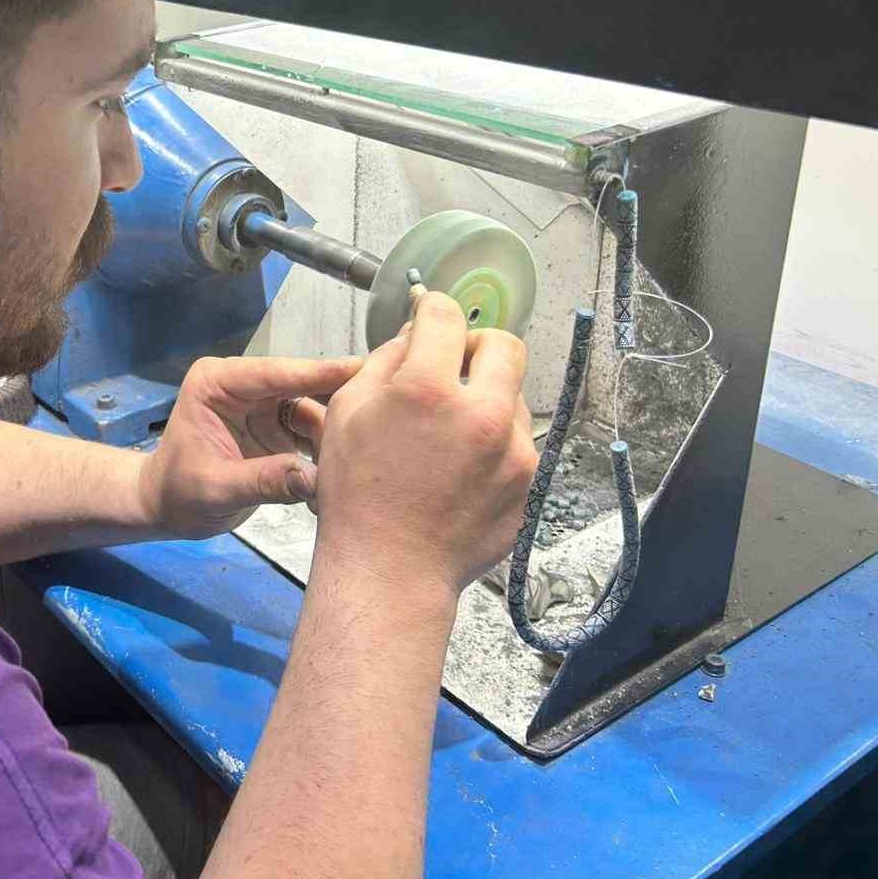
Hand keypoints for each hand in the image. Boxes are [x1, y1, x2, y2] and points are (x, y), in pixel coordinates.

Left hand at [138, 355, 363, 540]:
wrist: (166, 509)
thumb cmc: (177, 493)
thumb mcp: (216, 488)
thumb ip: (263, 480)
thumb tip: (314, 480)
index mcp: (218, 382)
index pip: (276, 373)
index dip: (319, 373)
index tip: (362, 368)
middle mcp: (244, 386)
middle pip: (302, 386)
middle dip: (338, 401)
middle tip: (384, 411)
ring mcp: (262, 406)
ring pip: (312, 410)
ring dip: (334, 435)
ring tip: (360, 459)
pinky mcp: (275, 428)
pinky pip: (310, 432)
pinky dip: (326, 452)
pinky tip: (343, 473)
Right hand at [312, 292, 536, 594]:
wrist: (392, 568)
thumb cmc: (358, 495)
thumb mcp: (348, 412)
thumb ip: (385, 361)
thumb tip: (414, 335)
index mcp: (427, 389)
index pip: (446, 314)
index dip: (432, 310)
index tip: (428, 319)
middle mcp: (481, 413)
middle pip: (504, 342)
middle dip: (476, 344)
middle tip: (450, 367)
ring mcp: (514, 449)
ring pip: (513, 394)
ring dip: (485, 397)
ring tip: (449, 434)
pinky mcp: (530, 480)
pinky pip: (519, 439)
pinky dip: (494, 440)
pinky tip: (462, 466)